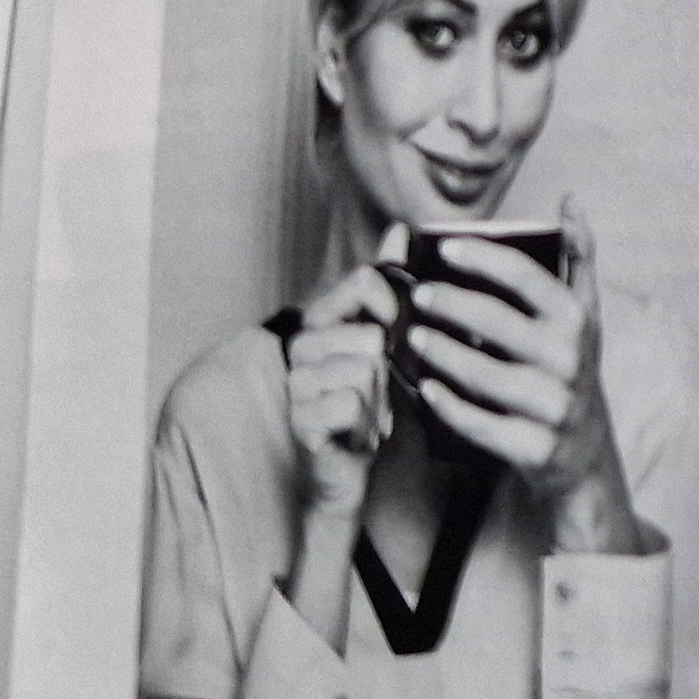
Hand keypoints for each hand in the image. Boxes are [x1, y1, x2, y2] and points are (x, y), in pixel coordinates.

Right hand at [281, 257, 400, 521]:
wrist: (351, 470)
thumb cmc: (371, 403)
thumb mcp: (387, 340)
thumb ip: (388, 285)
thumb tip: (401, 227)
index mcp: (322, 320)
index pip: (363, 280)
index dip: (393, 302)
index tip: (396, 328)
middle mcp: (301, 346)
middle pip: (371, 334)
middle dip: (389, 371)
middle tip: (376, 395)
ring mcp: (296, 383)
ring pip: (366, 369)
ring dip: (381, 401)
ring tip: (368, 416)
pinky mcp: (300, 419)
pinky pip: (354, 402)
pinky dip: (367, 423)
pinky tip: (356, 435)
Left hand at [399, 201, 640, 554]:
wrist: (584, 449)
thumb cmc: (571, 365)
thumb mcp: (584, 312)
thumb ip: (578, 255)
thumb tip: (569, 197)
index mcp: (578, 320)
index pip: (526, 277)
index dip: (483, 258)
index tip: (445, 245)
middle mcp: (570, 360)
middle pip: (497, 322)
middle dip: (450, 304)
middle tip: (416, 294)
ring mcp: (553, 406)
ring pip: (484, 375)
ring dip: (441, 353)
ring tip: (411, 336)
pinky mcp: (534, 447)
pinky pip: (481, 425)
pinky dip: (449, 407)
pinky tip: (424, 388)